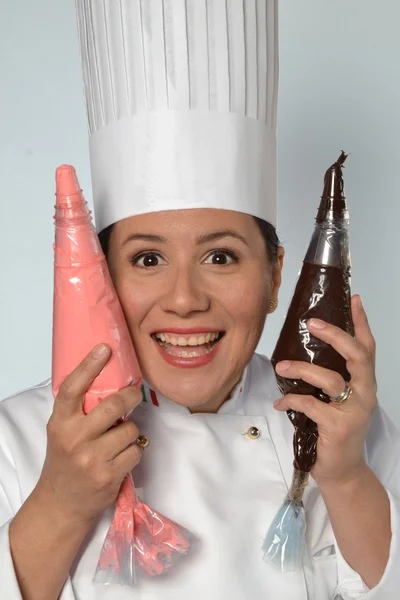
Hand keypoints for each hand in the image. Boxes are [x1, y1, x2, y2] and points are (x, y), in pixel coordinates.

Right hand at [37, 344, 142, 525]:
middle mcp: (75, 439)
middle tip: (135, 393)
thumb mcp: (62, 431)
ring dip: (131, 431)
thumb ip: (80, 410)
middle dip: (131, 396)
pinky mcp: (109, 475)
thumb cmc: (65, 460)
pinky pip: (136, 450)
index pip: (72, 388)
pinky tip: (121, 457)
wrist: (62, 503)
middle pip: (113, 405)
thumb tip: (109, 378)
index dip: (89, 365)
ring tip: (119, 439)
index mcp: (60, 423)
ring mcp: (92, 458)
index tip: (104, 348)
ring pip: (130, 429)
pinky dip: (134, 451)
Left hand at [273, 295, 376, 485]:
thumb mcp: (336, 402)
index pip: (367, 348)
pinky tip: (280, 404)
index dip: (361, 323)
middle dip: (334, 335)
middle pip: (357, 355)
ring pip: (329, 379)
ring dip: (301, 370)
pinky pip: (311, 405)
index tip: (354, 298)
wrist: (342, 471)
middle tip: (311, 323)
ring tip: (280, 368)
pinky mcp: (338, 426)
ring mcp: (354, 410)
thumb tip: (298, 356)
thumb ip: (327, 381)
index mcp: (364, 384)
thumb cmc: (335, 432)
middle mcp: (365, 394)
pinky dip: (292, 401)